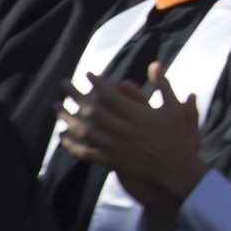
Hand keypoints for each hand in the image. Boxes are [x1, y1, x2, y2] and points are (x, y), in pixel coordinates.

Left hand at [58, 61, 207, 215]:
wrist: (173, 167)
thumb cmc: (173, 135)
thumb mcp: (174, 107)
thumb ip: (163, 84)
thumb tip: (155, 63)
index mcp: (137, 115)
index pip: (110, 95)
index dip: (97, 83)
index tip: (88, 74)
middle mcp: (122, 130)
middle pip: (91, 110)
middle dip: (74, 94)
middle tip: (64, 84)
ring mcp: (114, 147)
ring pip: (83, 131)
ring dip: (66, 117)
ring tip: (56, 106)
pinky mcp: (110, 161)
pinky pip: (85, 153)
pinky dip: (71, 144)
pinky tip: (62, 135)